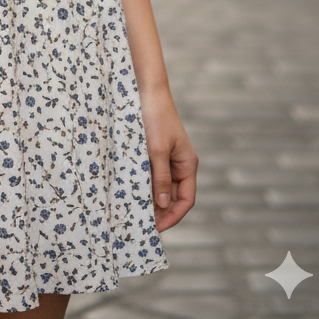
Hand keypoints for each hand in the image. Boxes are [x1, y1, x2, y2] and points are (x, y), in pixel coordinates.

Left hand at [138, 84, 197, 232]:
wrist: (146, 90)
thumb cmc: (155, 117)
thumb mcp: (157, 150)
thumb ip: (161, 177)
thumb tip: (164, 205)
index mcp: (188, 165)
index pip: (186, 200)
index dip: (173, 216)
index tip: (157, 228)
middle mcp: (179, 164)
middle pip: (173, 195)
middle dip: (160, 210)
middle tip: (141, 224)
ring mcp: (167, 157)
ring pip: (161, 186)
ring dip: (150, 198)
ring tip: (134, 211)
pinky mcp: (154, 151)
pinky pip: (151, 173)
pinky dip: (144, 184)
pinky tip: (131, 190)